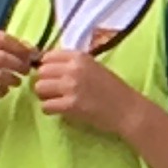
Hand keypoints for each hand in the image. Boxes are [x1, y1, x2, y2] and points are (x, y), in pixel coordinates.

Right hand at [0, 29, 40, 104]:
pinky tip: (3, 91)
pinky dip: (0, 92)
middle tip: (27, 71)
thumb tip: (35, 51)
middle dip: (19, 65)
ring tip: (17, 82)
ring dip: (11, 79)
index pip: (2, 38)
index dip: (20, 47)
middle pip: (1, 57)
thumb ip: (9, 48)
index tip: (32, 56)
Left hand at [28, 43, 144, 138]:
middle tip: (55, 91)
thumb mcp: (94, 67)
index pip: (47, 57)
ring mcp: (71, 87)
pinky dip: (50, 109)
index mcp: (80, 57)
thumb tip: (46, 66)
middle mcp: (74, 69)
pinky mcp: (71, 105)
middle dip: (45, 82)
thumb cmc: (113, 89)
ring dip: (45, 96)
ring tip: (57, 100)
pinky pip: (46, 106)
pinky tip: (61, 110)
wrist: (128, 110)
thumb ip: (73, 64)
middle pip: (41, 72)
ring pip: (39, 88)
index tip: (55, 76)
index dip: (48, 68)